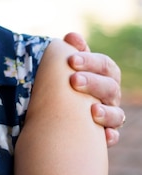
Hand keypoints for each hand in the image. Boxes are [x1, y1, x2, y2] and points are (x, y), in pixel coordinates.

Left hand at [63, 32, 123, 146]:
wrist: (58, 109)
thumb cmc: (66, 82)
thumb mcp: (68, 66)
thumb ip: (72, 51)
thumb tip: (71, 37)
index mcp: (104, 75)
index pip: (104, 65)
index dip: (90, 61)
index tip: (71, 60)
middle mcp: (110, 95)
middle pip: (110, 88)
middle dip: (93, 83)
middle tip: (73, 80)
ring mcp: (110, 115)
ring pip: (117, 114)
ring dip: (106, 113)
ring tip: (92, 111)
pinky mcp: (104, 134)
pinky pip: (112, 137)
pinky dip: (110, 137)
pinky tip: (104, 137)